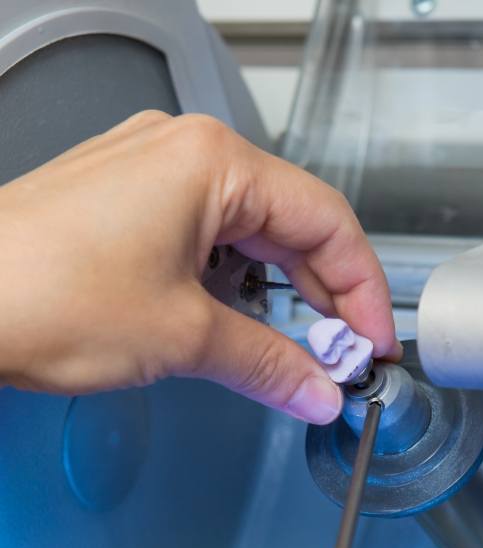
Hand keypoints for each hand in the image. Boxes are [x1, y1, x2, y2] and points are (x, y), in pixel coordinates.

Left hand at [0, 111, 400, 423]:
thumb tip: (317, 390)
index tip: (374, 341)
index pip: (326, 222)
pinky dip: (235, 285)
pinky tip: (243, 324)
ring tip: (299, 349)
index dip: (363, 289)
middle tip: (344, 355)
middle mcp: (186, 154)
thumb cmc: (40, 293)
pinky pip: (208, 239)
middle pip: (293, 226)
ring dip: (281, 295)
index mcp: (213, 163)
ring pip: (251, 235)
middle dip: (325, 297)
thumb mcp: (184, 336)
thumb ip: (269, 364)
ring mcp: (152, 175)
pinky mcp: (128, 204)